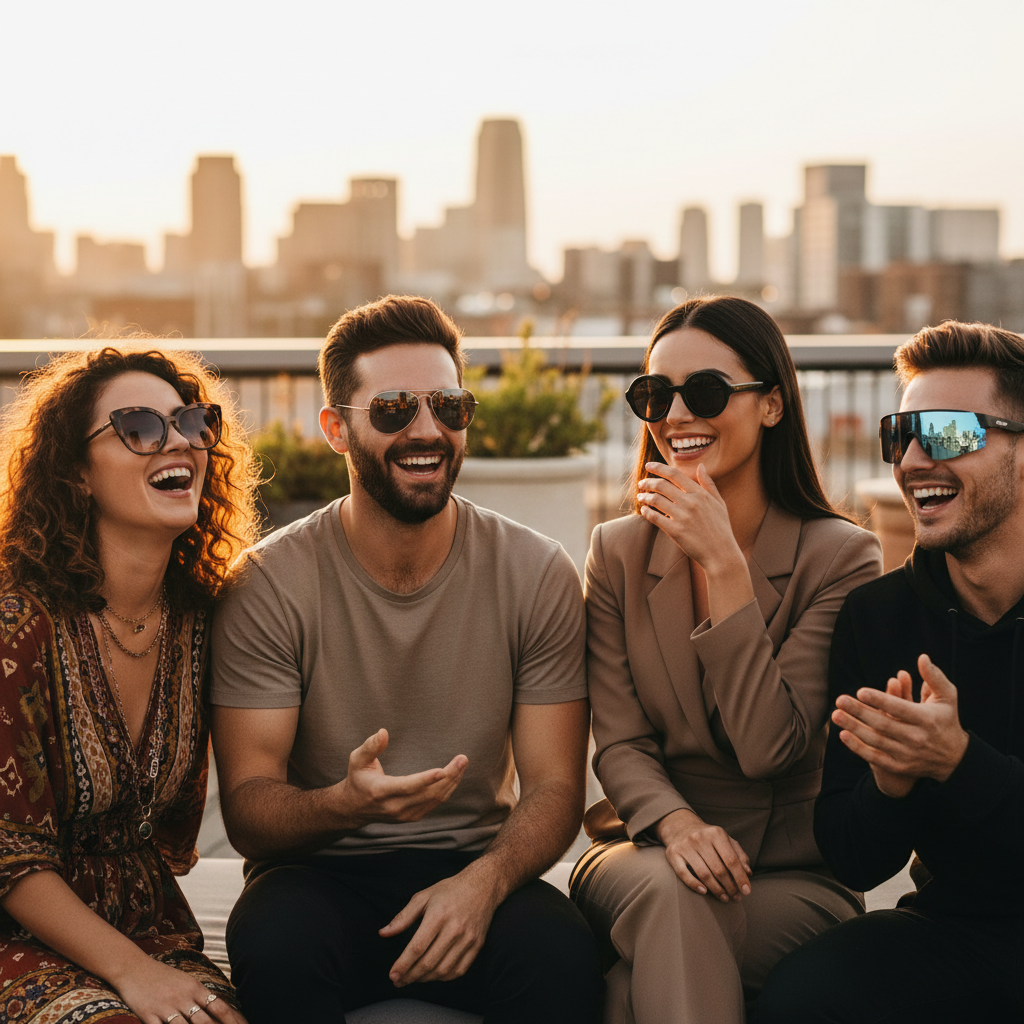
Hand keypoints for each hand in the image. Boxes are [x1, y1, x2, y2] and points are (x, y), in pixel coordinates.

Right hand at [115, 958, 247, 1023]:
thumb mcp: (186, 982)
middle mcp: (183, 998)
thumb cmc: (163, 977)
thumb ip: (202, 996)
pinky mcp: (147, 1014)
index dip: (232, 1021)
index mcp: (195, 988)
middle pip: (204, 1022)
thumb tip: (221, 1010)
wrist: (134, 967)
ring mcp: (165, 1007)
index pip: (219, 1007)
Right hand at [333, 729, 467, 828]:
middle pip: (428, 793)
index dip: (426, 779)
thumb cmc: (358, 778)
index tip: (442, 770)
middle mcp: (395, 807)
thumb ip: (371, 746)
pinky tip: (455, 775)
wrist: (354, 807)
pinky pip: (434, 803)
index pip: (407, 787)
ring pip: (435, 800)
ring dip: (452, 782)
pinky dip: (447, 789)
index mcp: (381, 791)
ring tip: (462, 763)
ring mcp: (405, 814)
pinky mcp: (412, 817)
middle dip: (448, 776)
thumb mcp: (357, 759)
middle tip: (463, 759)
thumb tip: (383, 732)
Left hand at [379, 866, 501, 986]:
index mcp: (438, 915)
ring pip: (443, 970)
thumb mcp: (423, 897)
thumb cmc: (450, 890)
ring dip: (425, 979)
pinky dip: (443, 977)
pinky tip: (433, 975)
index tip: (392, 974)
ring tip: (413, 978)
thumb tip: (383, 933)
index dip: (403, 964)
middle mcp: (454, 929)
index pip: (417, 947)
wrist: (483, 886)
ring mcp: (468, 939)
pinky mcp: (477, 945)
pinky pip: (459, 970)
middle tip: (398, 981)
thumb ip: (403, 917)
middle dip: (410, 976)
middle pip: (429, 962)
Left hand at [637, 463, 743, 571]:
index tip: (648, 466)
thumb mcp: (719, 503)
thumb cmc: (721, 528)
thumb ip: (708, 484)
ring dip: (644, 496)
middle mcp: (691, 502)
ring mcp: (682, 517)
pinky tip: (644, 510)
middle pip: (661, 485)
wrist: (721, 554)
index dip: (658, 468)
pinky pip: (654, 517)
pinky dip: (646, 512)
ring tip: (640, 497)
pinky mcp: (675, 531)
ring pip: (655, 500)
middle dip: (648, 482)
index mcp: (700, 494)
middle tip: (641, 483)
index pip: (675, 474)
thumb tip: (701, 466)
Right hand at [656, 808, 751, 901]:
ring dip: (716, 890)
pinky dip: (694, 885)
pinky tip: (704, 892)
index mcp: (716, 833)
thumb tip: (748, 873)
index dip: (740, 877)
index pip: (731, 860)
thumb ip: (739, 855)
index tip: (747, 891)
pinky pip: (684, 874)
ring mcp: (685, 846)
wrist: (680, 826)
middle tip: (736, 897)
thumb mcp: (726, 840)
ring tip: (724, 898)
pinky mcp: (673, 853)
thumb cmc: (708, 838)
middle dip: (730, 887)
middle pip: (719, 870)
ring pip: (704, 875)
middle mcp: (700, 838)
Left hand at [832, 653, 968, 796]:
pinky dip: (858, 748)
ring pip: (876, 741)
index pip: (900, 709)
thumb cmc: (946, 720)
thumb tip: (922, 657)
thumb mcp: (947, 697)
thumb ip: (934, 677)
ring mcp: (908, 754)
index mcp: (927, 719)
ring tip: (836, 715)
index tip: (861, 691)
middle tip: (840, 699)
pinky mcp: (900, 766)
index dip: (881, 700)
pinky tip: (843, 735)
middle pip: (884, 724)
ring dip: (854, 728)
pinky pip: (875, 757)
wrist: (954, 759)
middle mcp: (917, 738)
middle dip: (860, 712)